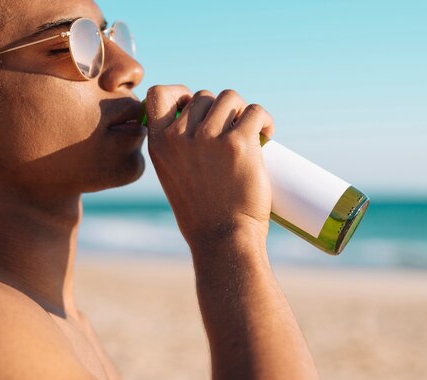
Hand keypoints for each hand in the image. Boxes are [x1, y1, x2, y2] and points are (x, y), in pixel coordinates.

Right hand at [145, 86, 274, 247]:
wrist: (223, 239)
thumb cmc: (203, 215)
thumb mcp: (174, 176)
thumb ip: (179, 148)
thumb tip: (203, 119)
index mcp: (159, 143)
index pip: (159, 93)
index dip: (181, 93)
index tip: (198, 108)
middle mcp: (180, 136)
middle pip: (204, 96)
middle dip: (221, 111)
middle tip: (233, 134)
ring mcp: (209, 138)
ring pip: (231, 99)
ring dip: (243, 112)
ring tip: (252, 134)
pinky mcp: (239, 143)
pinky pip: (255, 111)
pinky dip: (264, 119)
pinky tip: (267, 133)